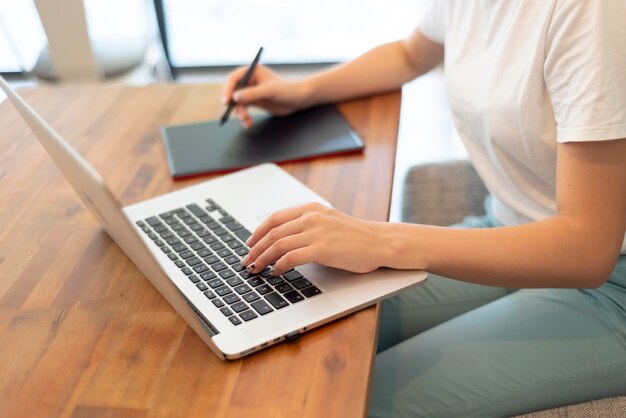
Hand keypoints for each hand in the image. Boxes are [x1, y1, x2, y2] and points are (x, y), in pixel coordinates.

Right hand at [222, 65, 310, 127]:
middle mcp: (250, 80)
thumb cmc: (287, 90)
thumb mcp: (269, 92)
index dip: (228, 89)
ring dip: (240, 113)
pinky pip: (243, 110)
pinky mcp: (254, 101)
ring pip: (237, 103)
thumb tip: (235, 97)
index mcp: (252, 71)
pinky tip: (248, 123)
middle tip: (239, 114)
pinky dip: (244, 117)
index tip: (227, 101)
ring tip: (246, 121)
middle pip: (233, 92)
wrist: (298, 100)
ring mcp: (251, 91)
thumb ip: (252, 94)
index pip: (234, 79)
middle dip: (235, 105)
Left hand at [241, 202, 391, 275]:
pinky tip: (276, 272)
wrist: (380, 242)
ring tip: (256, 268)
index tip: (250, 242)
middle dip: (256, 248)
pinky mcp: (321, 249)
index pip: (275, 218)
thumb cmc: (357, 236)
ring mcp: (316, 232)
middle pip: (273, 232)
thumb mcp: (328, 222)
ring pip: (278, 245)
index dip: (258, 231)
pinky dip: (279, 266)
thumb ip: (308, 226)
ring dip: (263, 258)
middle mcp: (311, 217)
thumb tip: (284, 240)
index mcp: (311, 208)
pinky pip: (291, 258)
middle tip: (247, 260)